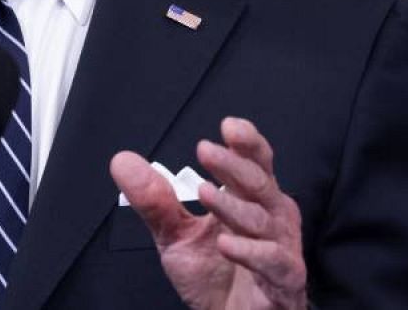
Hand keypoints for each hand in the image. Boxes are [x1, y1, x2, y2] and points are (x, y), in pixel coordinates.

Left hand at [110, 118, 306, 309]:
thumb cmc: (215, 277)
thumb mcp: (175, 236)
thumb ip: (155, 200)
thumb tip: (123, 161)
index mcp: (251, 200)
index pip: (255, 162)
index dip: (247, 143)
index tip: (227, 126)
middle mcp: (271, 217)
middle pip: (260, 182)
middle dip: (234, 165)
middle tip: (205, 150)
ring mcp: (281, 247)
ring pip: (262, 218)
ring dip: (232, 205)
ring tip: (205, 193)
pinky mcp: (285, 280)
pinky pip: (273, 260)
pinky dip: (250, 251)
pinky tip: (226, 243)